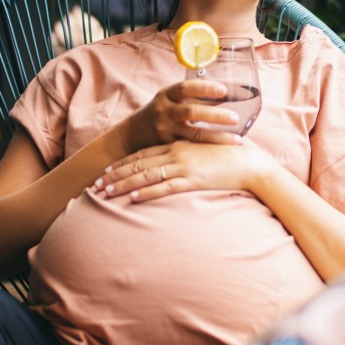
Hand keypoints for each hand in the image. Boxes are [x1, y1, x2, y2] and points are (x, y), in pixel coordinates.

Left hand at [95, 140, 274, 201]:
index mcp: (177, 145)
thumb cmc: (227, 158)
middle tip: (96, 184)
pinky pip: (165, 187)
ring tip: (105, 194)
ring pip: (146, 176)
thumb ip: (186, 156)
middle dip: (115, 175)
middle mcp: (176, 153)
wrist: (248, 162)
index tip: (106, 170)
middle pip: (138, 164)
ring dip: (124, 185)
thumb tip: (172, 166)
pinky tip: (133, 199)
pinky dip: (148, 193)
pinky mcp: (193, 180)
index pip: (143, 154)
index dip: (122, 163)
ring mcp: (183, 166)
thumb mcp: (201, 152)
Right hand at [123, 80, 242, 150]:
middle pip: (191, 112)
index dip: (205, 88)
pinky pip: (190, 148)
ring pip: (194, 135)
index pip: (186, 87)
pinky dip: (208, 149)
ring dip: (217, 137)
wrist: (131, 135)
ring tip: (238, 140)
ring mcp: (165, 130)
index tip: (224, 90)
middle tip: (236, 118)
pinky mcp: (166, 147)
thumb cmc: (159, 114)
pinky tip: (224, 153)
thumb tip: (226, 94)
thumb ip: (193, 98)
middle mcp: (164, 111)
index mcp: (166, 95)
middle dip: (216, 116)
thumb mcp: (170, 101)